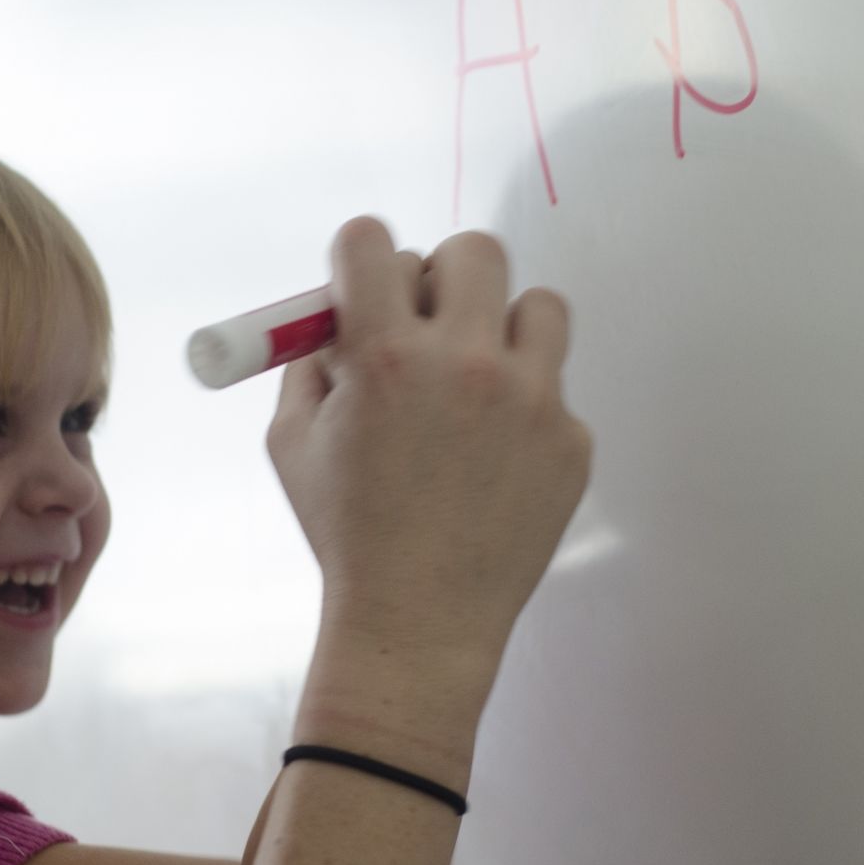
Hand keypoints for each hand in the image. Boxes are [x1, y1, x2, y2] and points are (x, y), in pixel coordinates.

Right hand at [267, 217, 591, 710]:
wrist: (418, 623)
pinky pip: (553, 389)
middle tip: (428, 320)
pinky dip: (524, 410)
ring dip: (502, 328)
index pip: (373, 241)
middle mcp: (464, 364)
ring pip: (538, 305)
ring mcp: (531, 400)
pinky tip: (492, 460)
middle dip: (441, 276)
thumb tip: (338, 312)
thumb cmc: (346, 533)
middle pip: (472, 252)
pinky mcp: (570, 440)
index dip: (359, 258)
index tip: (363, 286)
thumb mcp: (292, 442)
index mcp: (384, 356)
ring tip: (476, 379)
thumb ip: (312, 362)